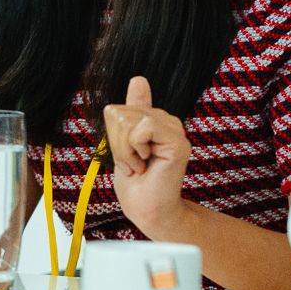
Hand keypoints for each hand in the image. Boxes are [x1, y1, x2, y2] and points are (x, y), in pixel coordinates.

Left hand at [103, 76, 191, 236]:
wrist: (148, 210)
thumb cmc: (137, 182)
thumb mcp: (124, 143)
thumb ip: (132, 112)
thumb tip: (139, 79)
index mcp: (155, 119)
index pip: (117, 110)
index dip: (112, 137)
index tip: (127, 157)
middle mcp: (168, 121)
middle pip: (119, 113)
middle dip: (118, 143)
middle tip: (134, 164)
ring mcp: (175, 130)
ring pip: (128, 120)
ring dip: (125, 149)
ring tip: (140, 165)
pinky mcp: (178, 142)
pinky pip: (142, 129)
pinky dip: (135, 150)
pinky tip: (146, 164)